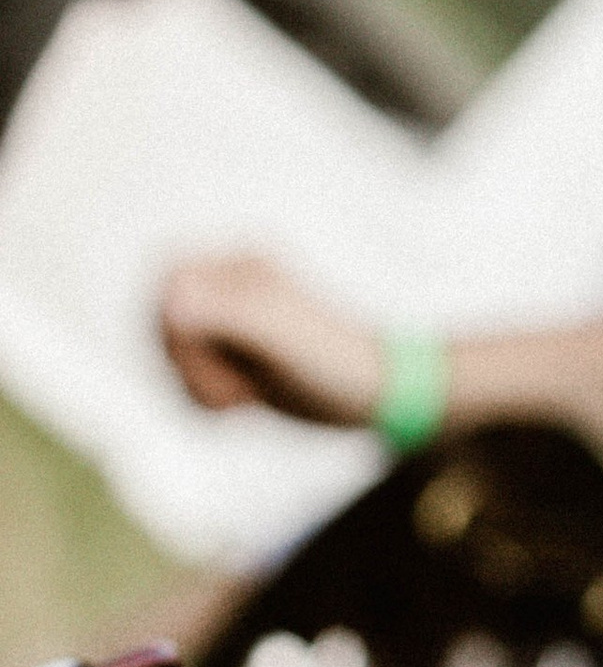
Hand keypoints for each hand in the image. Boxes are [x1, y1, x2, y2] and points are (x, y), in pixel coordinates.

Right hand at [159, 251, 380, 425]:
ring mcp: (229, 320)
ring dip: (197, 385)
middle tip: (235, 389)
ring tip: (245, 395)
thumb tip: (170, 298)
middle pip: (161, 321)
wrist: (377, 391)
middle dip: (189, 365)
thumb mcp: (285, 335)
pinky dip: (204, 397)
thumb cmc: (338, 359)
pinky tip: (243, 402)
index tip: (211, 358)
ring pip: (171, 352)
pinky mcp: (232, 352)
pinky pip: (187, 374)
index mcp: (241, 264)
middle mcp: (231, 286)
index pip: (167, 281)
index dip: (174, 329)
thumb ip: (231, 312)